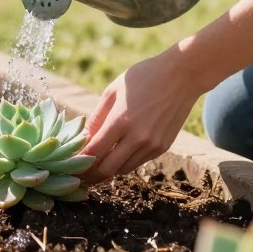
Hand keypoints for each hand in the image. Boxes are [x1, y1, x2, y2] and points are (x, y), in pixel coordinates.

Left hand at [78, 54, 200, 183]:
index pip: (94, 151)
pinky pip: (138, 162)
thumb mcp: (113, 90)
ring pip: (123, 169)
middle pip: (108, 169)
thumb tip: (83, 139)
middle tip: (79, 176)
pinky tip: (115, 156)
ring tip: (94, 168)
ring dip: (108, 170)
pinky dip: (124, 162)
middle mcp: (138, 137)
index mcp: (121, 120)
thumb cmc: (143, 77)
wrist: (182, 75)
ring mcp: (152, 144)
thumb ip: (97, 117)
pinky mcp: (163, 147)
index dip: (79, 161)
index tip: (70, 164)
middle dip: (91, 175)